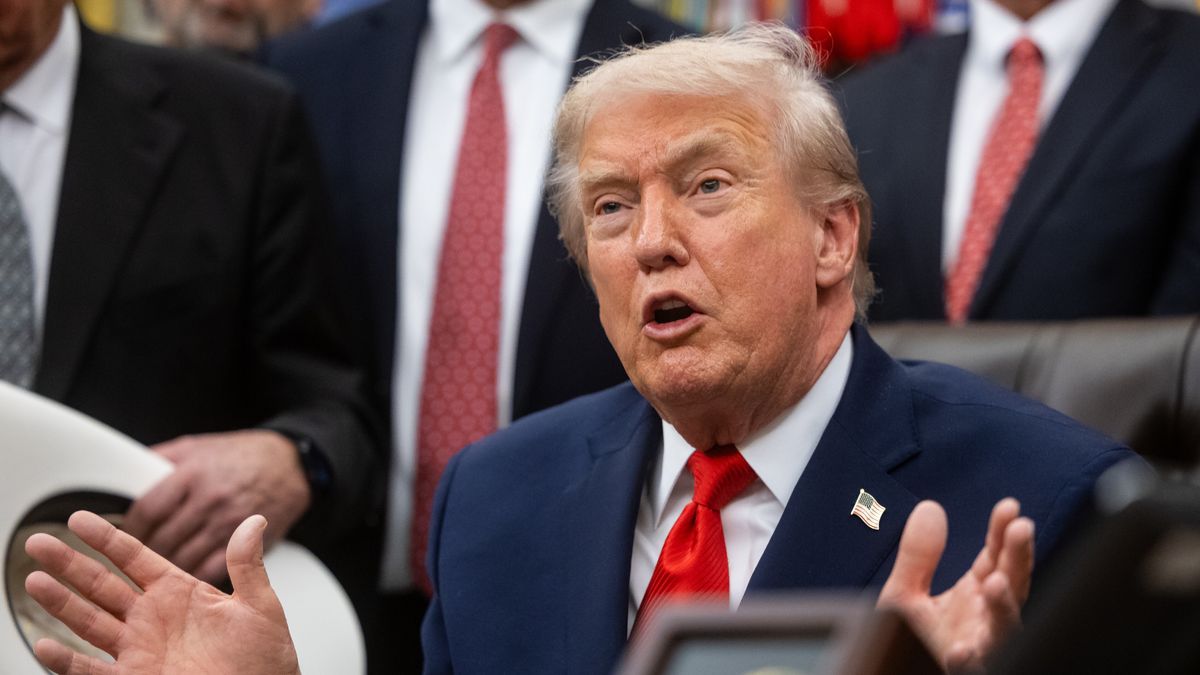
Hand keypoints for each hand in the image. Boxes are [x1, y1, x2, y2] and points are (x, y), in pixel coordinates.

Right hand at [24, 511, 298, 674]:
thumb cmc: (264, 660)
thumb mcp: (260, 606)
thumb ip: (247, 564)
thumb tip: (255, 522)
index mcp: (179, 592)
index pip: (134, 557)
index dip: (105, 538)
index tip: (79, 518)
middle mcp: (152, 618)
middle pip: (101, 585)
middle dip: (69, 563)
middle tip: (39, 542)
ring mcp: (139, 649)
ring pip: (89, 621)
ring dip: (60, 603)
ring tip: (34, 581)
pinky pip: (91, 669)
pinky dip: (67, 660)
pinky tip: (46, 644)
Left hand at [123, 430, 311, 583]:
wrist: (292, 463)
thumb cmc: (243, 456)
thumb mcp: (198, 446)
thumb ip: (161, 460)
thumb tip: (127, 477)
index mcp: (192, 473)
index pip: (149, 508)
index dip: (129, 529)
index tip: (121, 538)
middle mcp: (209, 498)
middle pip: (163, 538)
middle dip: (143, 555)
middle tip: (132, 562)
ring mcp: (230, 522)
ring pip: (185, 557)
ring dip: (167, 569)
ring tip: (155, 574)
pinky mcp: (247, 541)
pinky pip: (213, 569)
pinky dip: (196, 576)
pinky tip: (187, 577)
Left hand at [878, 498, 1033, 672]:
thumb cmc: (913, 642)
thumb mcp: (905, 595)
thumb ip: (917, 557)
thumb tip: (929, 507)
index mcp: (976, 596)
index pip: (997, 558)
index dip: (1003, 532)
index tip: (1009, 507)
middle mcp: (986, 620)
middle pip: (1011, 585)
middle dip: (1018, 557)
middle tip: (1021, 527)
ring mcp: (983, 649)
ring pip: (1004, 630)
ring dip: (1003, 607)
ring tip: (995, 582)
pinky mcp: (969, 673)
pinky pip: (974, 670)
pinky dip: (970, 661)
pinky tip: (960, 651)